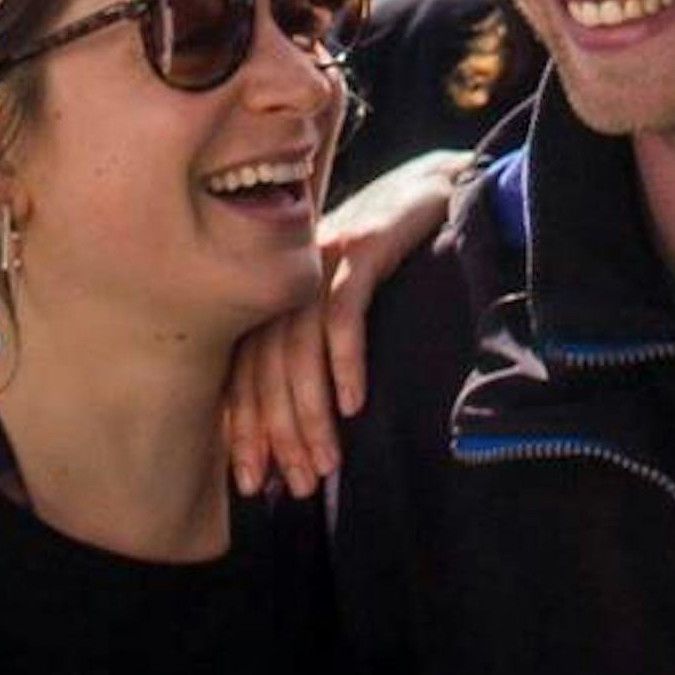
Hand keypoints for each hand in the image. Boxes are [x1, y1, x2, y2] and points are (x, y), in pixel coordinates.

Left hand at [222, 149, 467, 497]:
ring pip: (301, 350)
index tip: (250, 483)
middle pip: (267, 368)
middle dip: (279, 435)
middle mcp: (286, 280)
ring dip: (312, 413)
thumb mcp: (339, 306)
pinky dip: (345, 362)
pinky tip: (354, 405)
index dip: (244, 431)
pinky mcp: (361, 249)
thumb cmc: (387, 260)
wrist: (430, 189)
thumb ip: (314, 354)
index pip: (243, 374)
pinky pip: (344, 313)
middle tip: (296, 485)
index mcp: (272, 297)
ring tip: (327, 462)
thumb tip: (306, 433)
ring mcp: (321, 262)